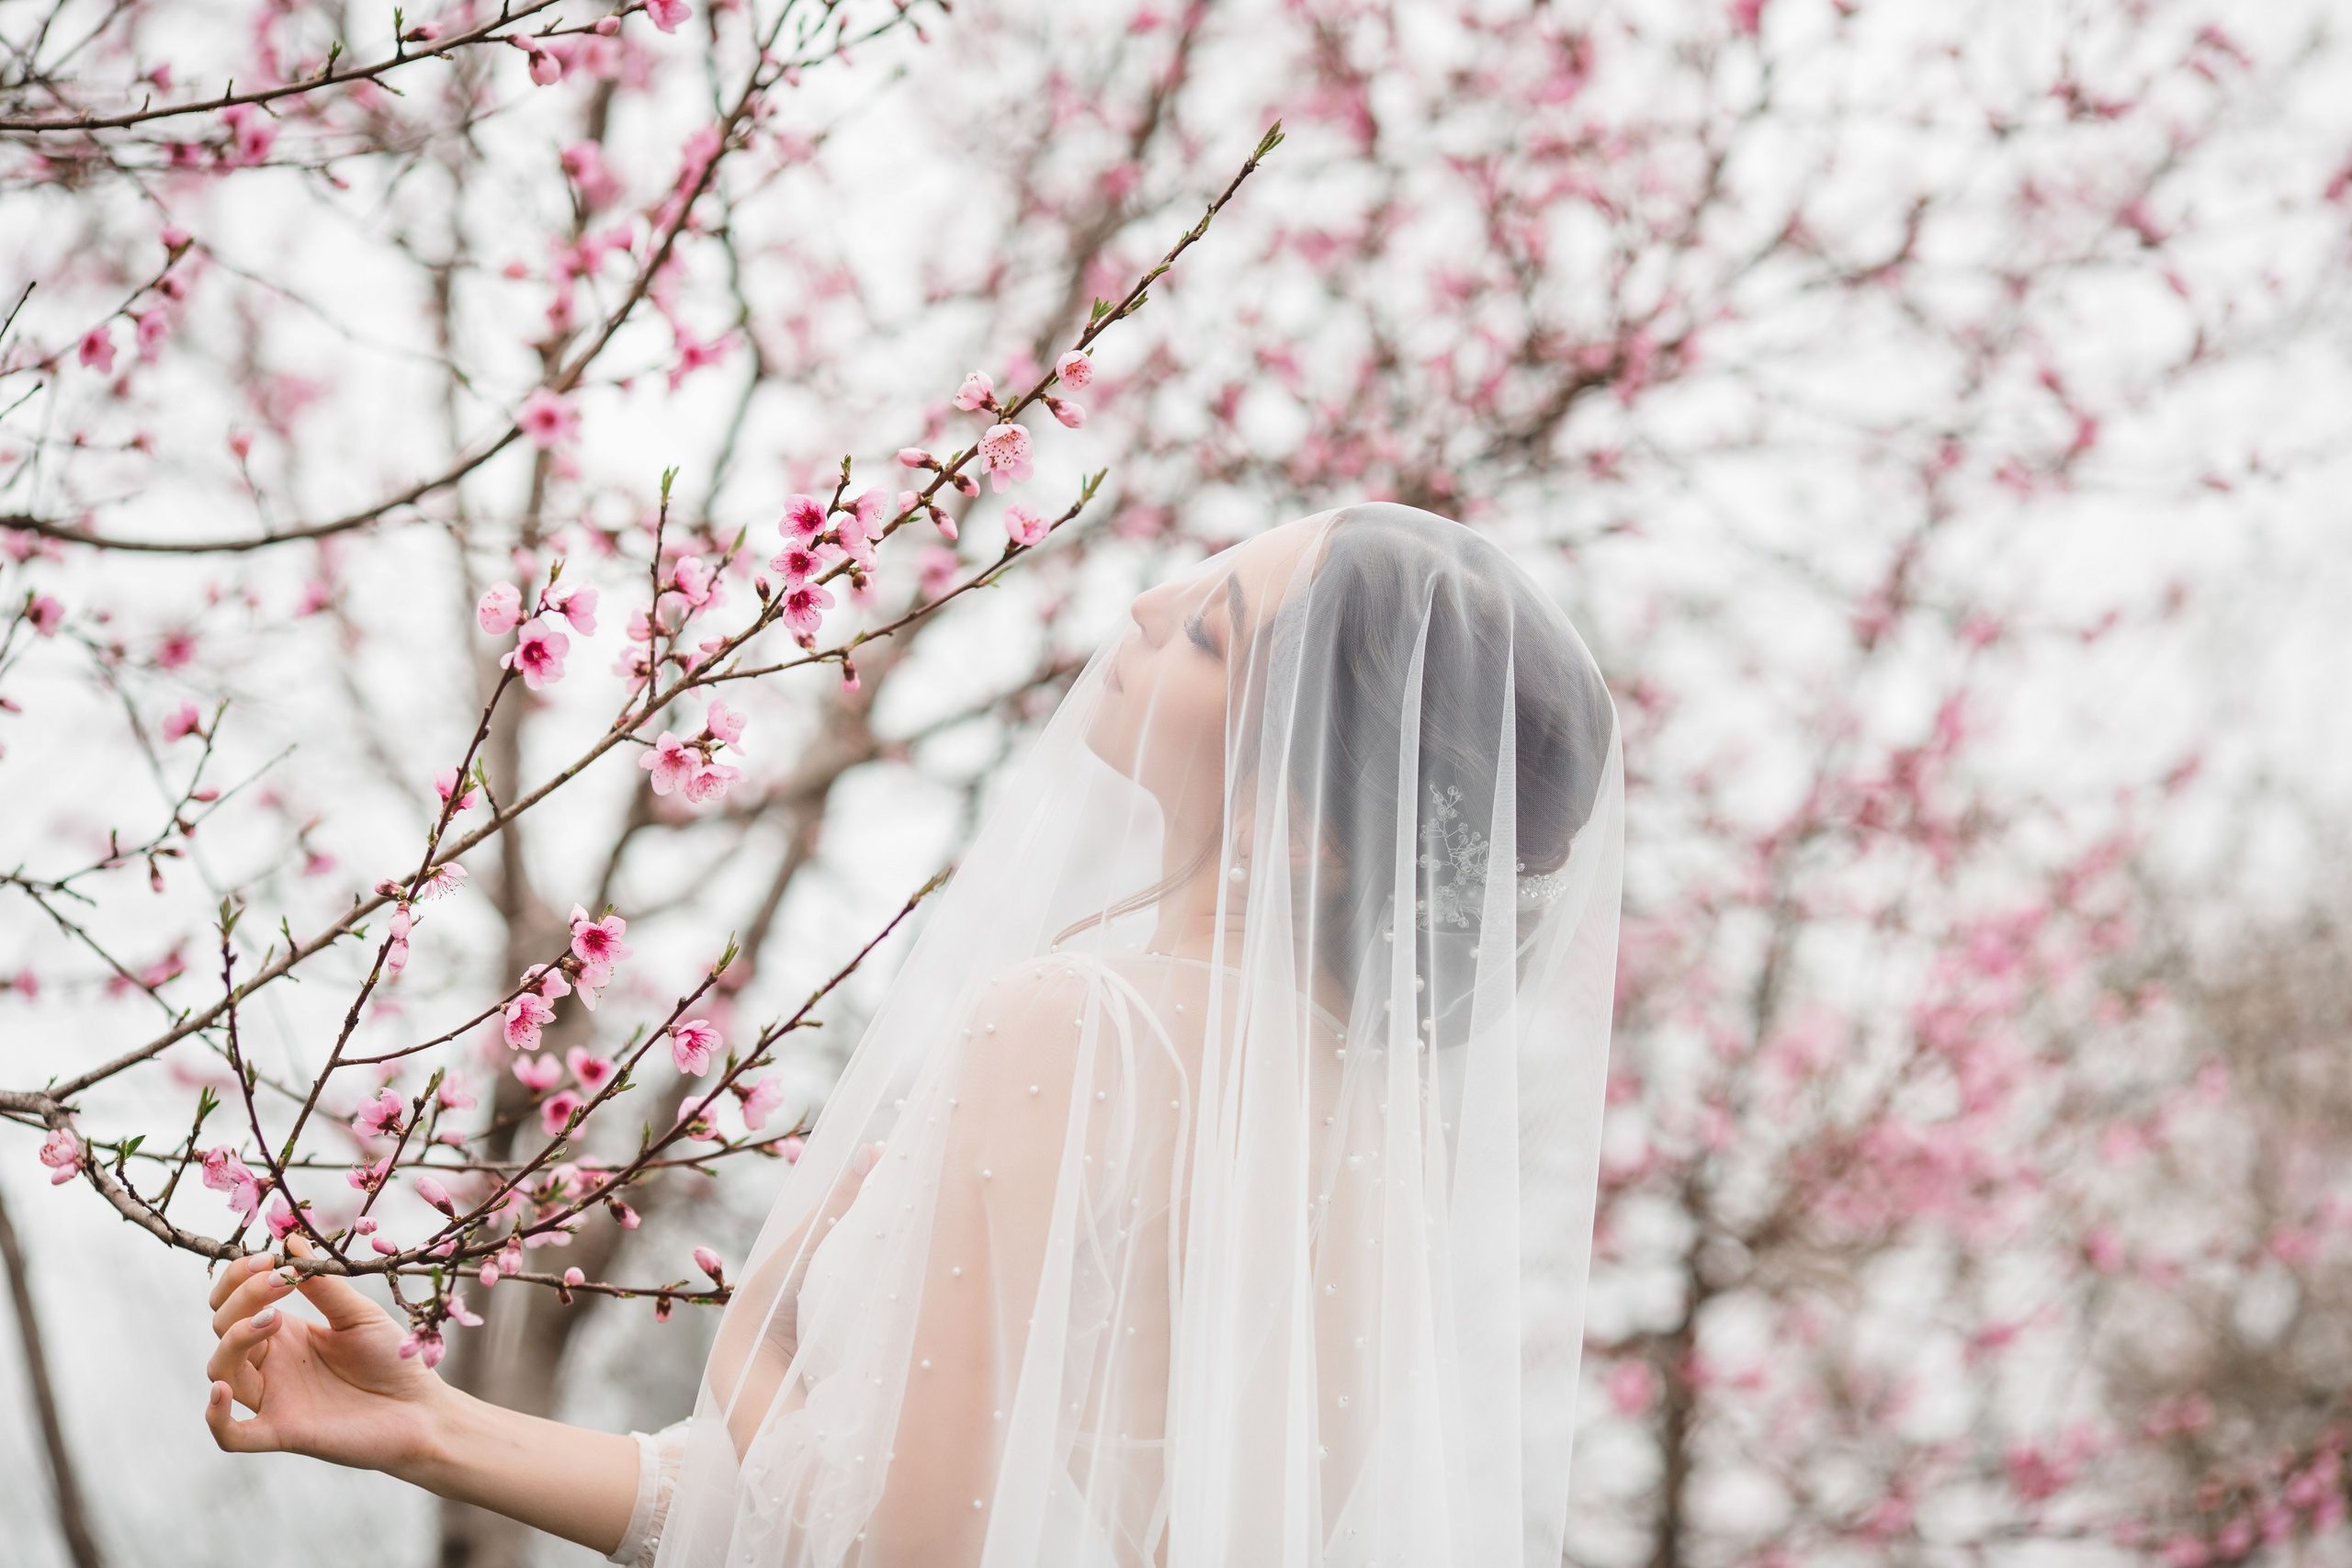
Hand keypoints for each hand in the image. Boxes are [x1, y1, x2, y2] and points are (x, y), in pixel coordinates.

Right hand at [203, 1234, 447, 1473]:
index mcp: (286, 1333)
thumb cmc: (392, 1358)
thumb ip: (323, 1283)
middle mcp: (271, 1364)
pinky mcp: (282, 1432)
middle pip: (222, 1329)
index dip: (238, 1279)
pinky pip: (231, 1435)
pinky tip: (220, 1392)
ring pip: (221, 1371)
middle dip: (241, 1299)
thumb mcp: (358, 1313)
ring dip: (233, 1340)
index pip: (234, 1302)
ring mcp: (273, 1399)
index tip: (268, 1260)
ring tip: (271, 1319)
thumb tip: (290, 1241)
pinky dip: (216, 1418)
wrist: (423, 1408)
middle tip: (279, 1282)